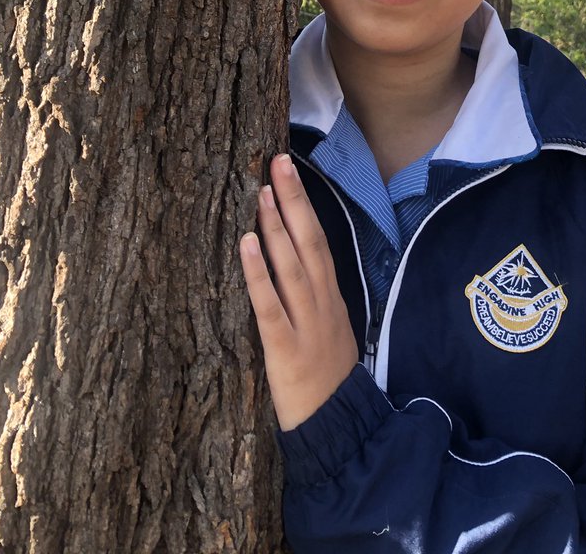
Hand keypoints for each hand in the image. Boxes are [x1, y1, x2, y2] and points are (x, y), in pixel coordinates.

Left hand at [240, 153, 359, 430]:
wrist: (340, 425)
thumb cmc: (328, 375)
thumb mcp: (332, 326)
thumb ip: (316, 294)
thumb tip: (297, 259)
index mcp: (331, 294)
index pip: (318, 239)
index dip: (304, 204)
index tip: (290, 170)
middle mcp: (321, 300)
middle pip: (308, 241)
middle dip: (293, 199)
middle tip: (277, 160)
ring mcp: (305, 322)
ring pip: (290, 265)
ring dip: (276, 225)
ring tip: (261, 190)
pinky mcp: (284, 347)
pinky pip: (269, 304)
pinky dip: (258, 272)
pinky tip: (245, 244)